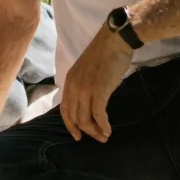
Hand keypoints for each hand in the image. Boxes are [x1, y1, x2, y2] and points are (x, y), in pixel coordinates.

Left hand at [60, 27, 132, 142]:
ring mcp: (85, 89)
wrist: (114, 41)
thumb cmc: (104, 54)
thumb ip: (83, 86)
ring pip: (85, 118)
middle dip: (85, 131)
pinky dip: (103, 125)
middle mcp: (73, 86)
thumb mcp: (86, 71)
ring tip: (105, 136)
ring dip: (95, 131)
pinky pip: (98, 114)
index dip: (70, 125)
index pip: (64, 109)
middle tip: (97, 138)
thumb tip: (89, 102)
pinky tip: (108, 130)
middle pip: (74, 117)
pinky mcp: (99, 90)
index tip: (78, 135)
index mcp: (69, 81)